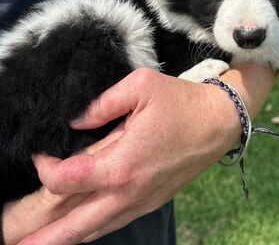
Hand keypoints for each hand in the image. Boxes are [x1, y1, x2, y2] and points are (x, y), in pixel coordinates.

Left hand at [19, 68, 241, 244]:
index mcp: (122, 163)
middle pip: (72, 224)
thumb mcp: (140, 87)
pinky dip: (87, 232)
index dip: (44, 167)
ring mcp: (140, 202)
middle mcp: (127, 192)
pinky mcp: (150, 202)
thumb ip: (101, 102)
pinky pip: (111, 224)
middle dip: (37, 234)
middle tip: (9, 241)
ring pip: (92, 231)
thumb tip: (74, 121)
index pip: (65, 179)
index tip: (39, 152)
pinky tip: (74, 233)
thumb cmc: (180, 102)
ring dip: (60, 240)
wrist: (219, 122)